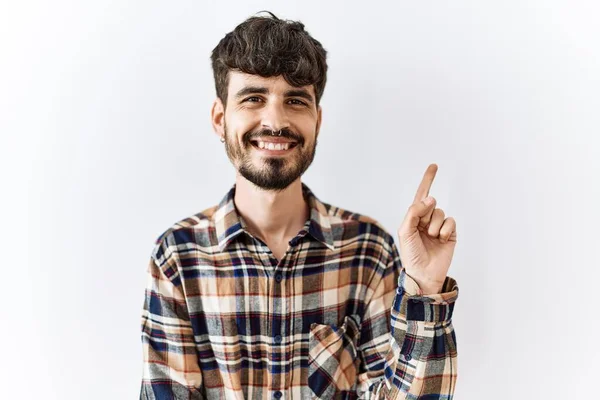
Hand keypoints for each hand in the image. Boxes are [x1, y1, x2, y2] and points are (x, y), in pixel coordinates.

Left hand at [397, 164, 456, 293]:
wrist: (424, 273)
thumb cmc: (411, 253)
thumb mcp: (406, 230)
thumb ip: (414, 212)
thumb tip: (431, 199)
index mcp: (414, 217)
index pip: (421, 195)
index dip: (427, 180)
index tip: (434, 165)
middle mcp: (427, 219)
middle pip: (431, 204)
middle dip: (426, 215)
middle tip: (422, 231)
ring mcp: (439, 226)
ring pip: (441, 213)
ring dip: (434, 226)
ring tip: (430, 238)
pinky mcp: (450, 233)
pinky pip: (450, 221)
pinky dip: (445, 230)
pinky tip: (440, 240)